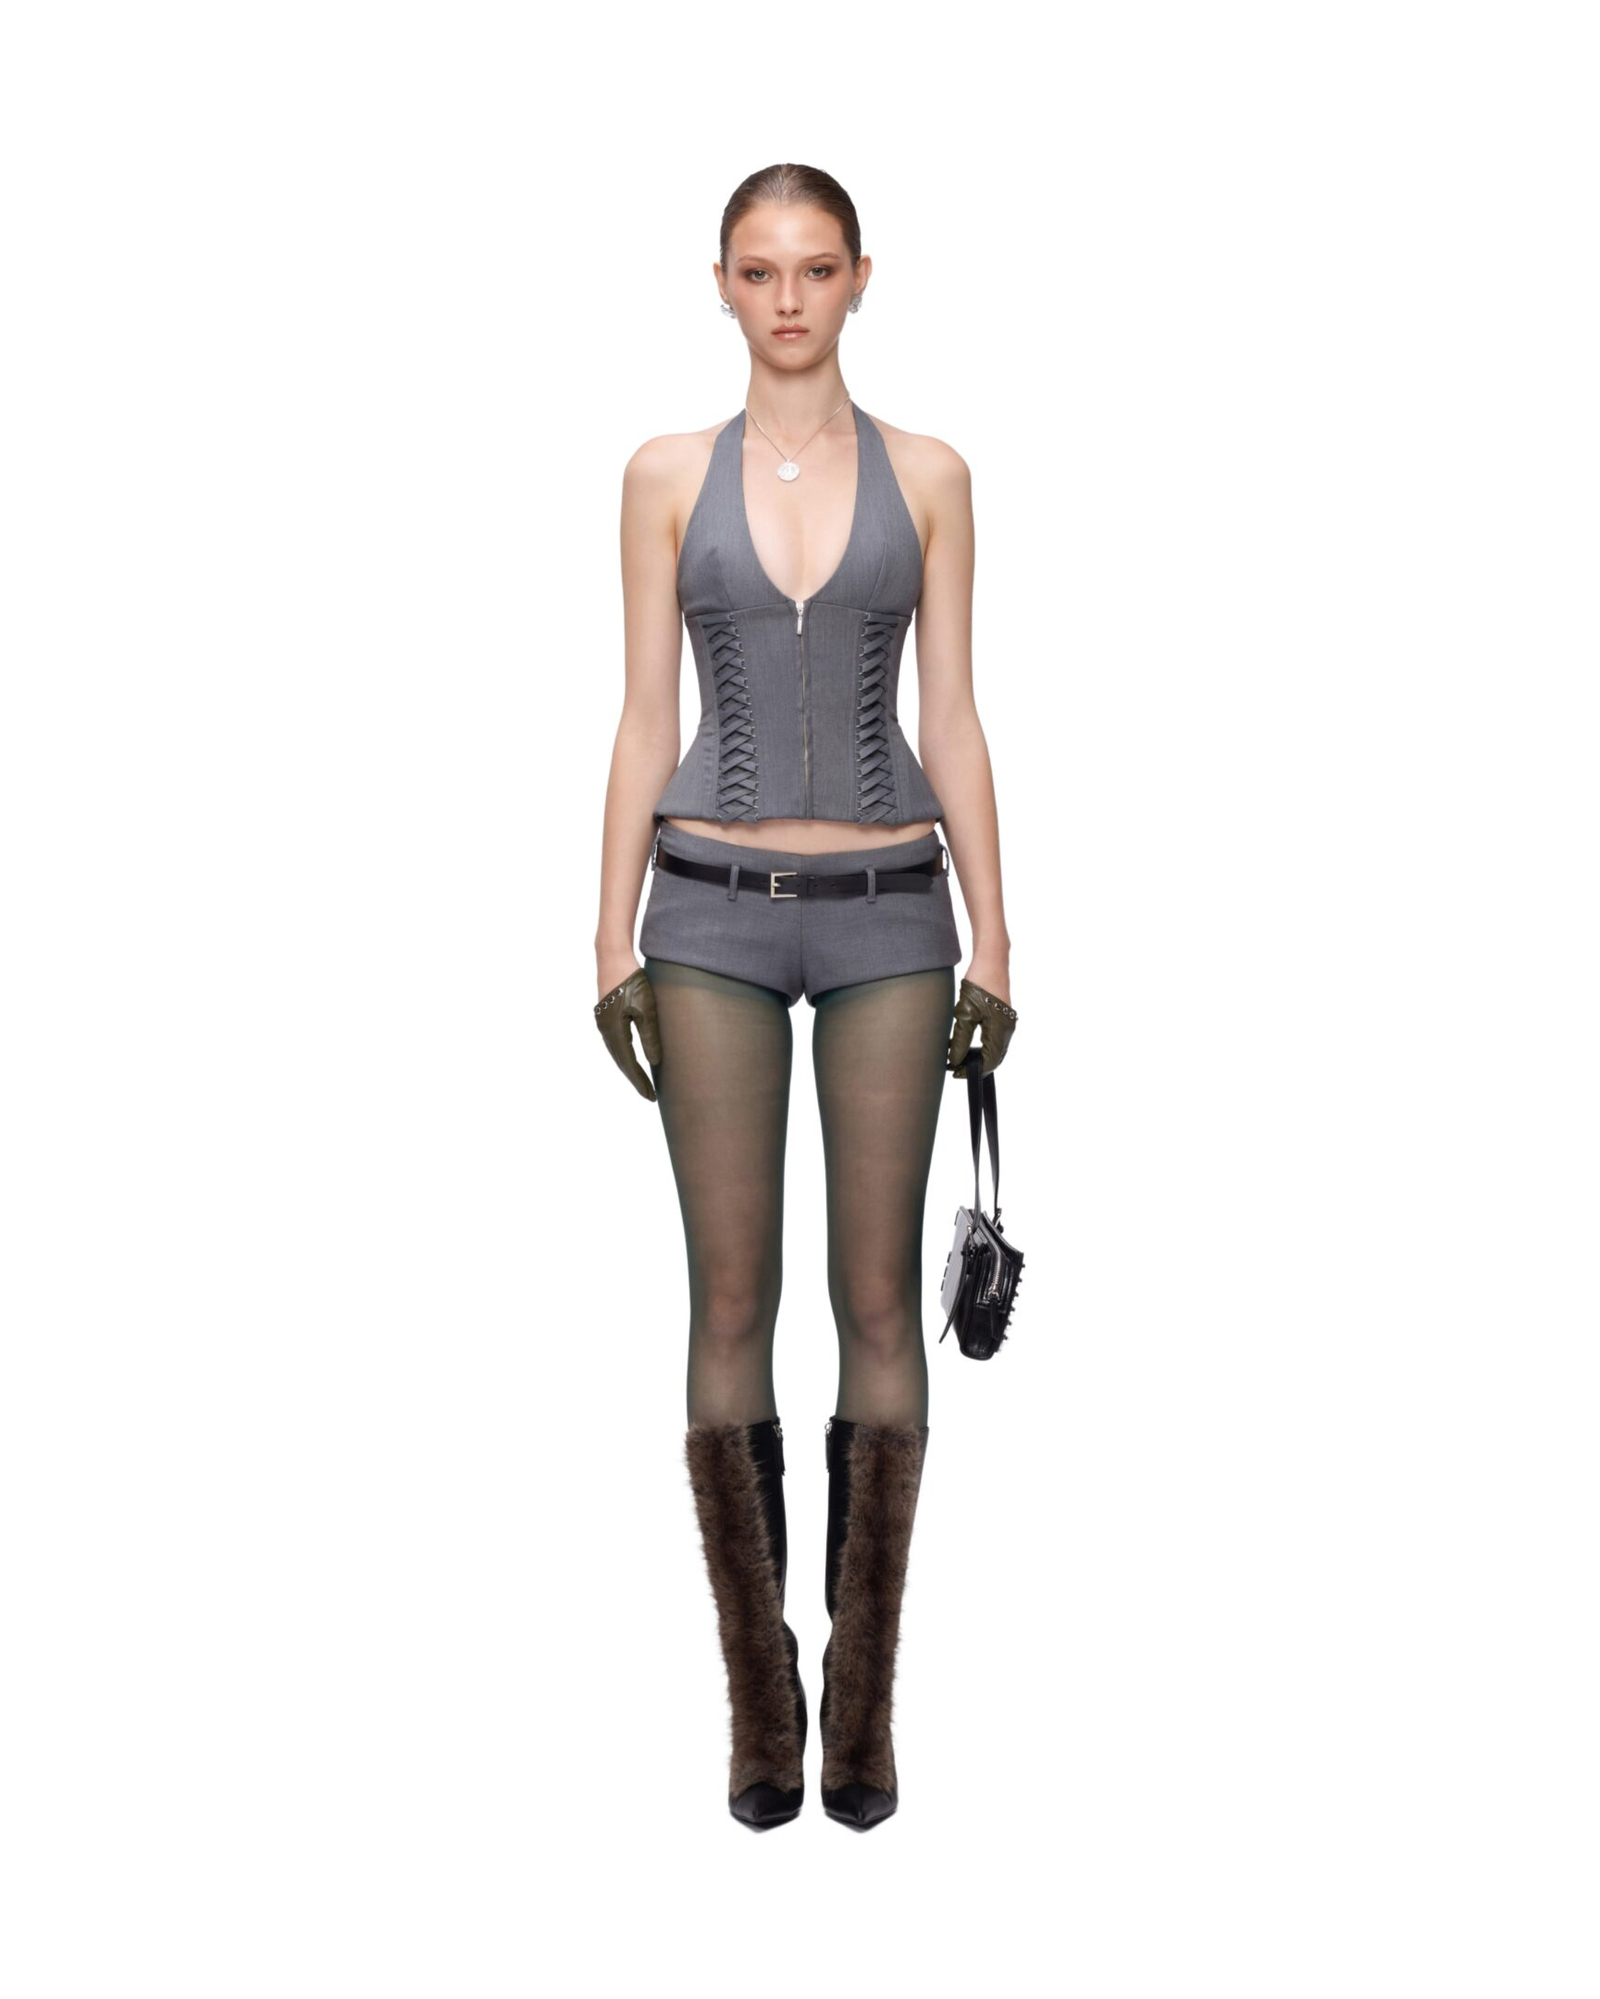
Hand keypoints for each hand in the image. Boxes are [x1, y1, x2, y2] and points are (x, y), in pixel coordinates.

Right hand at [594, 966, 662, 1100]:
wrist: (612, 956)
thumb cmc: (632, 979)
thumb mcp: (647, 1008)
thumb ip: (650, 1036)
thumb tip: (654, 1062)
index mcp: (614, 1031)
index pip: (629, 1064)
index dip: (640, 1081)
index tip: (651, 1097)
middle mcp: (604, 1029)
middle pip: (620, 1062)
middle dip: (635, 1079)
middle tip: (649, 1096)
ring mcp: (602, 1022)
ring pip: (617, 1053)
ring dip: (629, 1068)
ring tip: (642, 1082)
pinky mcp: (604, 1015)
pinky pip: (615, 1043)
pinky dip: (624, 1055)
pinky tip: (631, 1058)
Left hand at [947, 976, 1017, 1078]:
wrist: (991, 959)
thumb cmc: (979, 982)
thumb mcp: (965, 1012)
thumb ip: (961, 1039)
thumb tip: (956, 1059)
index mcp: (1001, 1030)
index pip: (989, 1062)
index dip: (972, 1071)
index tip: (954, 1073)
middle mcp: (1008, 1029)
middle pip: (994, 1058)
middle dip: (975, 1066)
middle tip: (954, 1068)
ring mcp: (1007, 1023)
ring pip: (995, 1050)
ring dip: (979, 1057)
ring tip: (958, 1058)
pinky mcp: (1003, 1016)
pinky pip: (995, 1039)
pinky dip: (982, 1046)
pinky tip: (967, 1043)